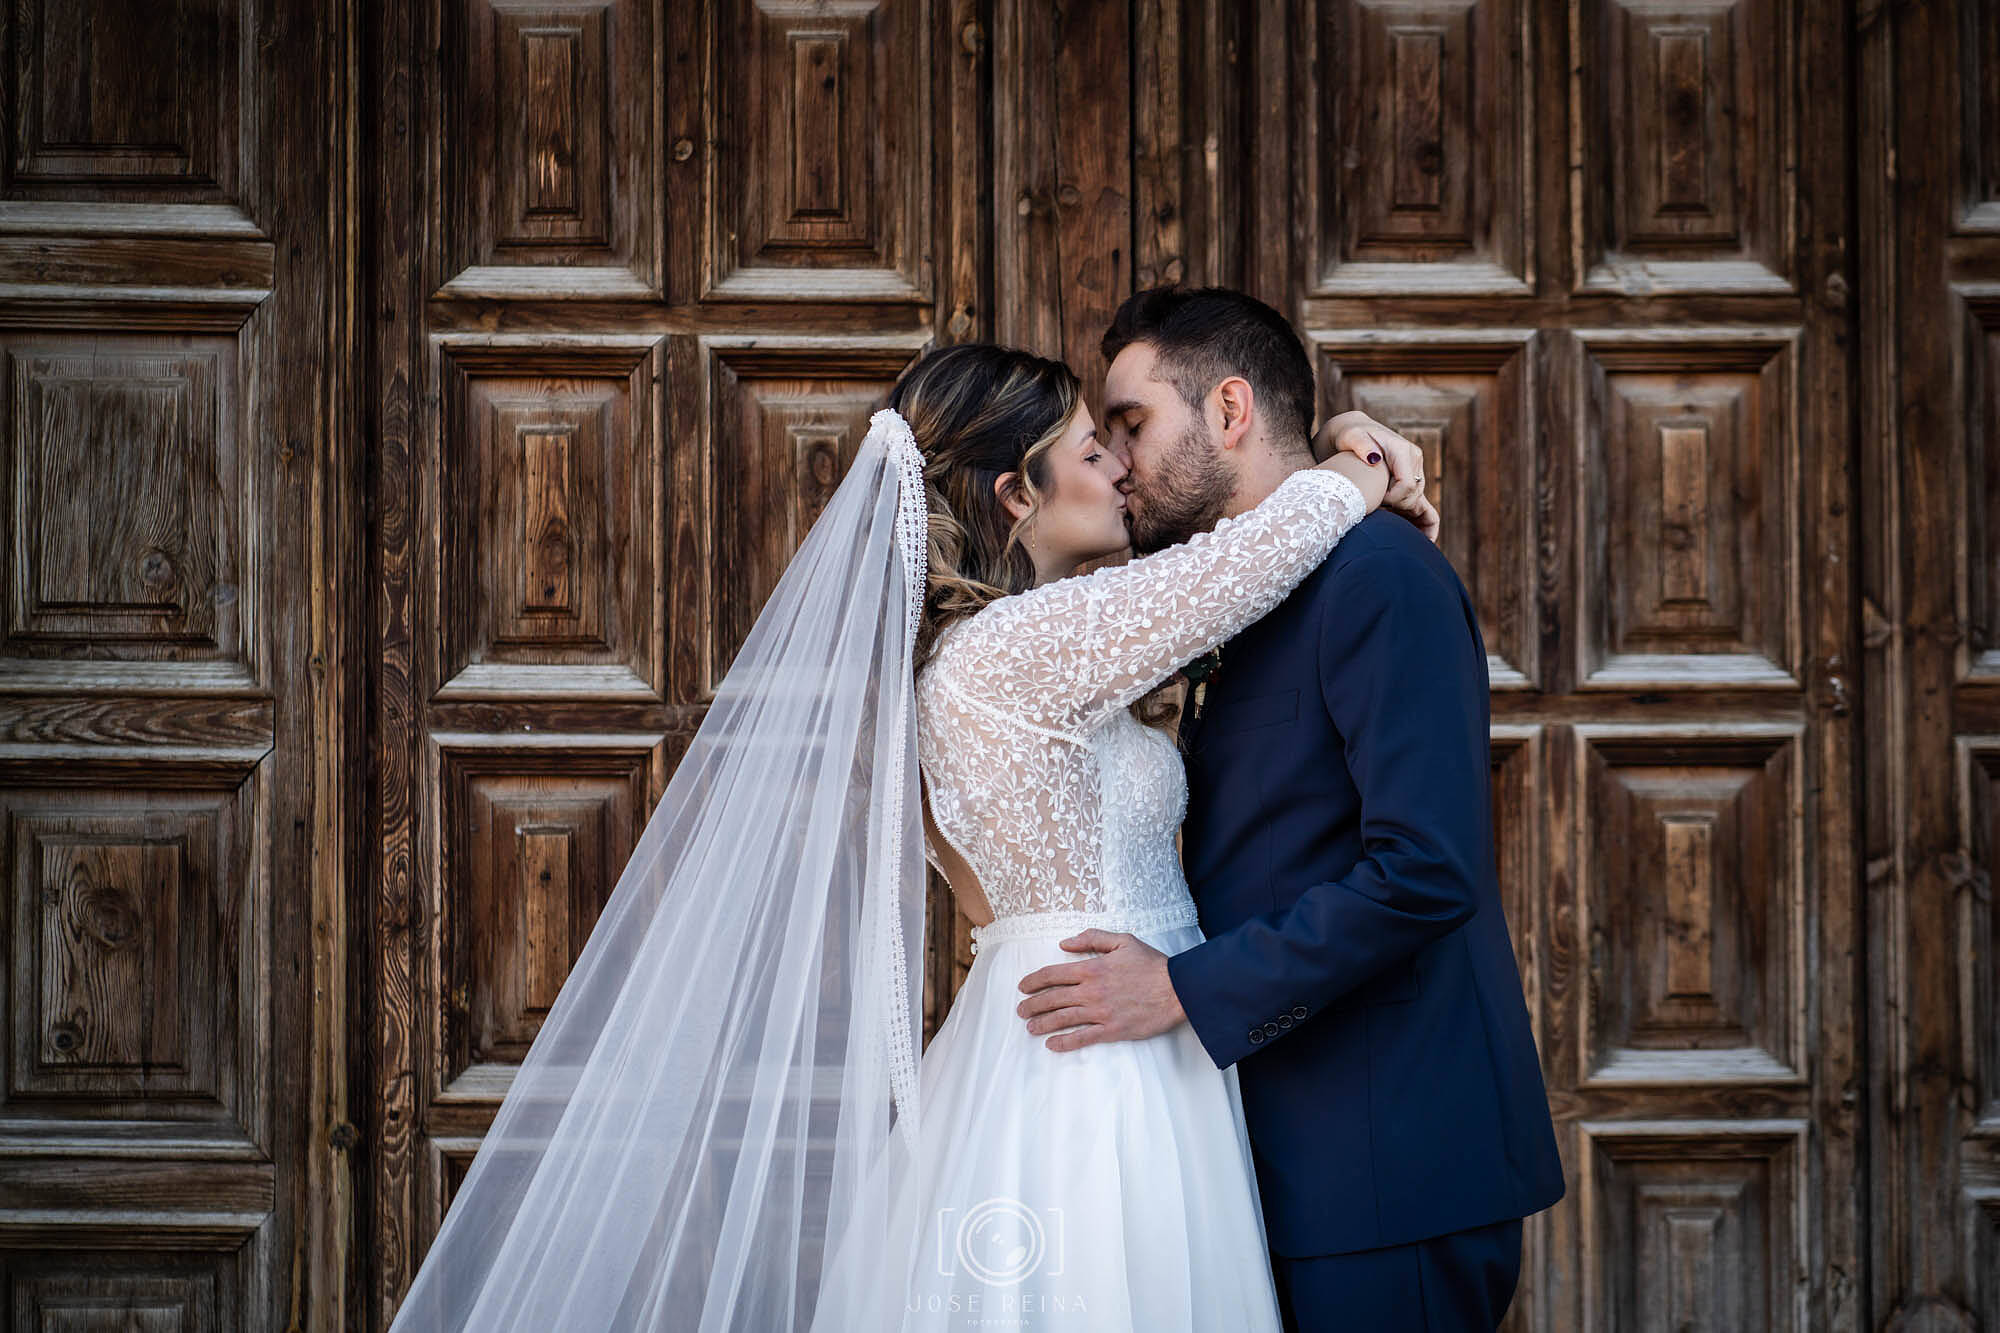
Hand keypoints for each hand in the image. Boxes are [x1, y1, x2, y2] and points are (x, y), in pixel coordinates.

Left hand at [1014, 930, 1185, 1051]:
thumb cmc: (1152, 964)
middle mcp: (1091, 991)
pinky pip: (1082, 1038)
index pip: (1052, 975)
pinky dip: (1064, 1042)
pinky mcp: (1112, 1030)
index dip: (1033, 981)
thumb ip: (1092, 938)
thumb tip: (1065, 943)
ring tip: (1030, 1027)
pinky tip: (1052, 1044)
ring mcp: (1100, 1013)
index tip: (1022, 986)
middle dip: (1032, 1005)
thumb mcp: (1123, 941)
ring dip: (1042, 1024)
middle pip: (1052, 999)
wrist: (1177, 990)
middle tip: (1021, 1010)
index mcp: (1092, 968)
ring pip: (1062, 1019)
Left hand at [1315, 411, 1440, 543]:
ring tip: (1380, 516)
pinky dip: (1422, 520)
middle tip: (1372, 508)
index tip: (1373, 501)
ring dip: (1401, 512)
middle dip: (1396, 508)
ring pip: (1416, 501)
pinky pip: (1423, 503)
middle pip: (1413, 496)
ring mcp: (1415, 469)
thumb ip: (1360, 444)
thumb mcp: (1350, 436)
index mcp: (1403, 450)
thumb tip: (1374, 458)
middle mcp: (1414, 459)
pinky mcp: (1412, 478)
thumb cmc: (1349, 435)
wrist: (1353, 433)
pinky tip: (1424, 539)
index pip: (1407, 486)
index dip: (1392, 499)